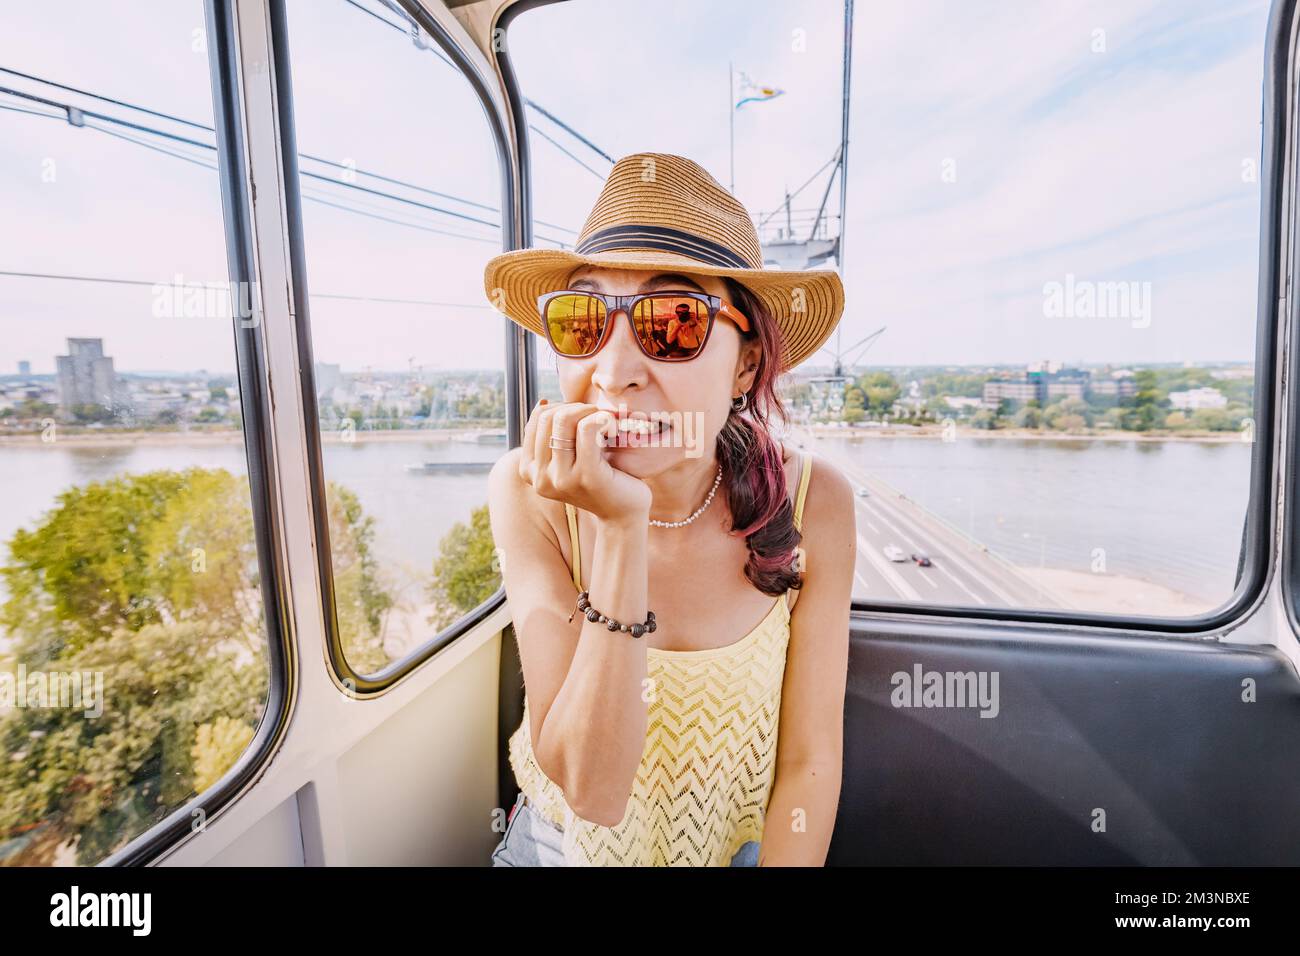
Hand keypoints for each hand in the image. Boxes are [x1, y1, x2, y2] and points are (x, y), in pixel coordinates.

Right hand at [519, 400, 651, 526]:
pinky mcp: (587, 475)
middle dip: (574, 407)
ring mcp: (561, 478)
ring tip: (604, 420)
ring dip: (588, 410)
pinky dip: (601, 418)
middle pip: (548, 417)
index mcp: (529, 471)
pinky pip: (586, 428)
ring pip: (563, 420)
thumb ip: (552, 437)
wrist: (623, 512)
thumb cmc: (599, 479)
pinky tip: (612, 426)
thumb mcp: (568, 458)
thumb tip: (543, 403)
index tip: (581, 415)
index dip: (561, 408)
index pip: (536, 420)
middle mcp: (540, 477)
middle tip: (596, 416)